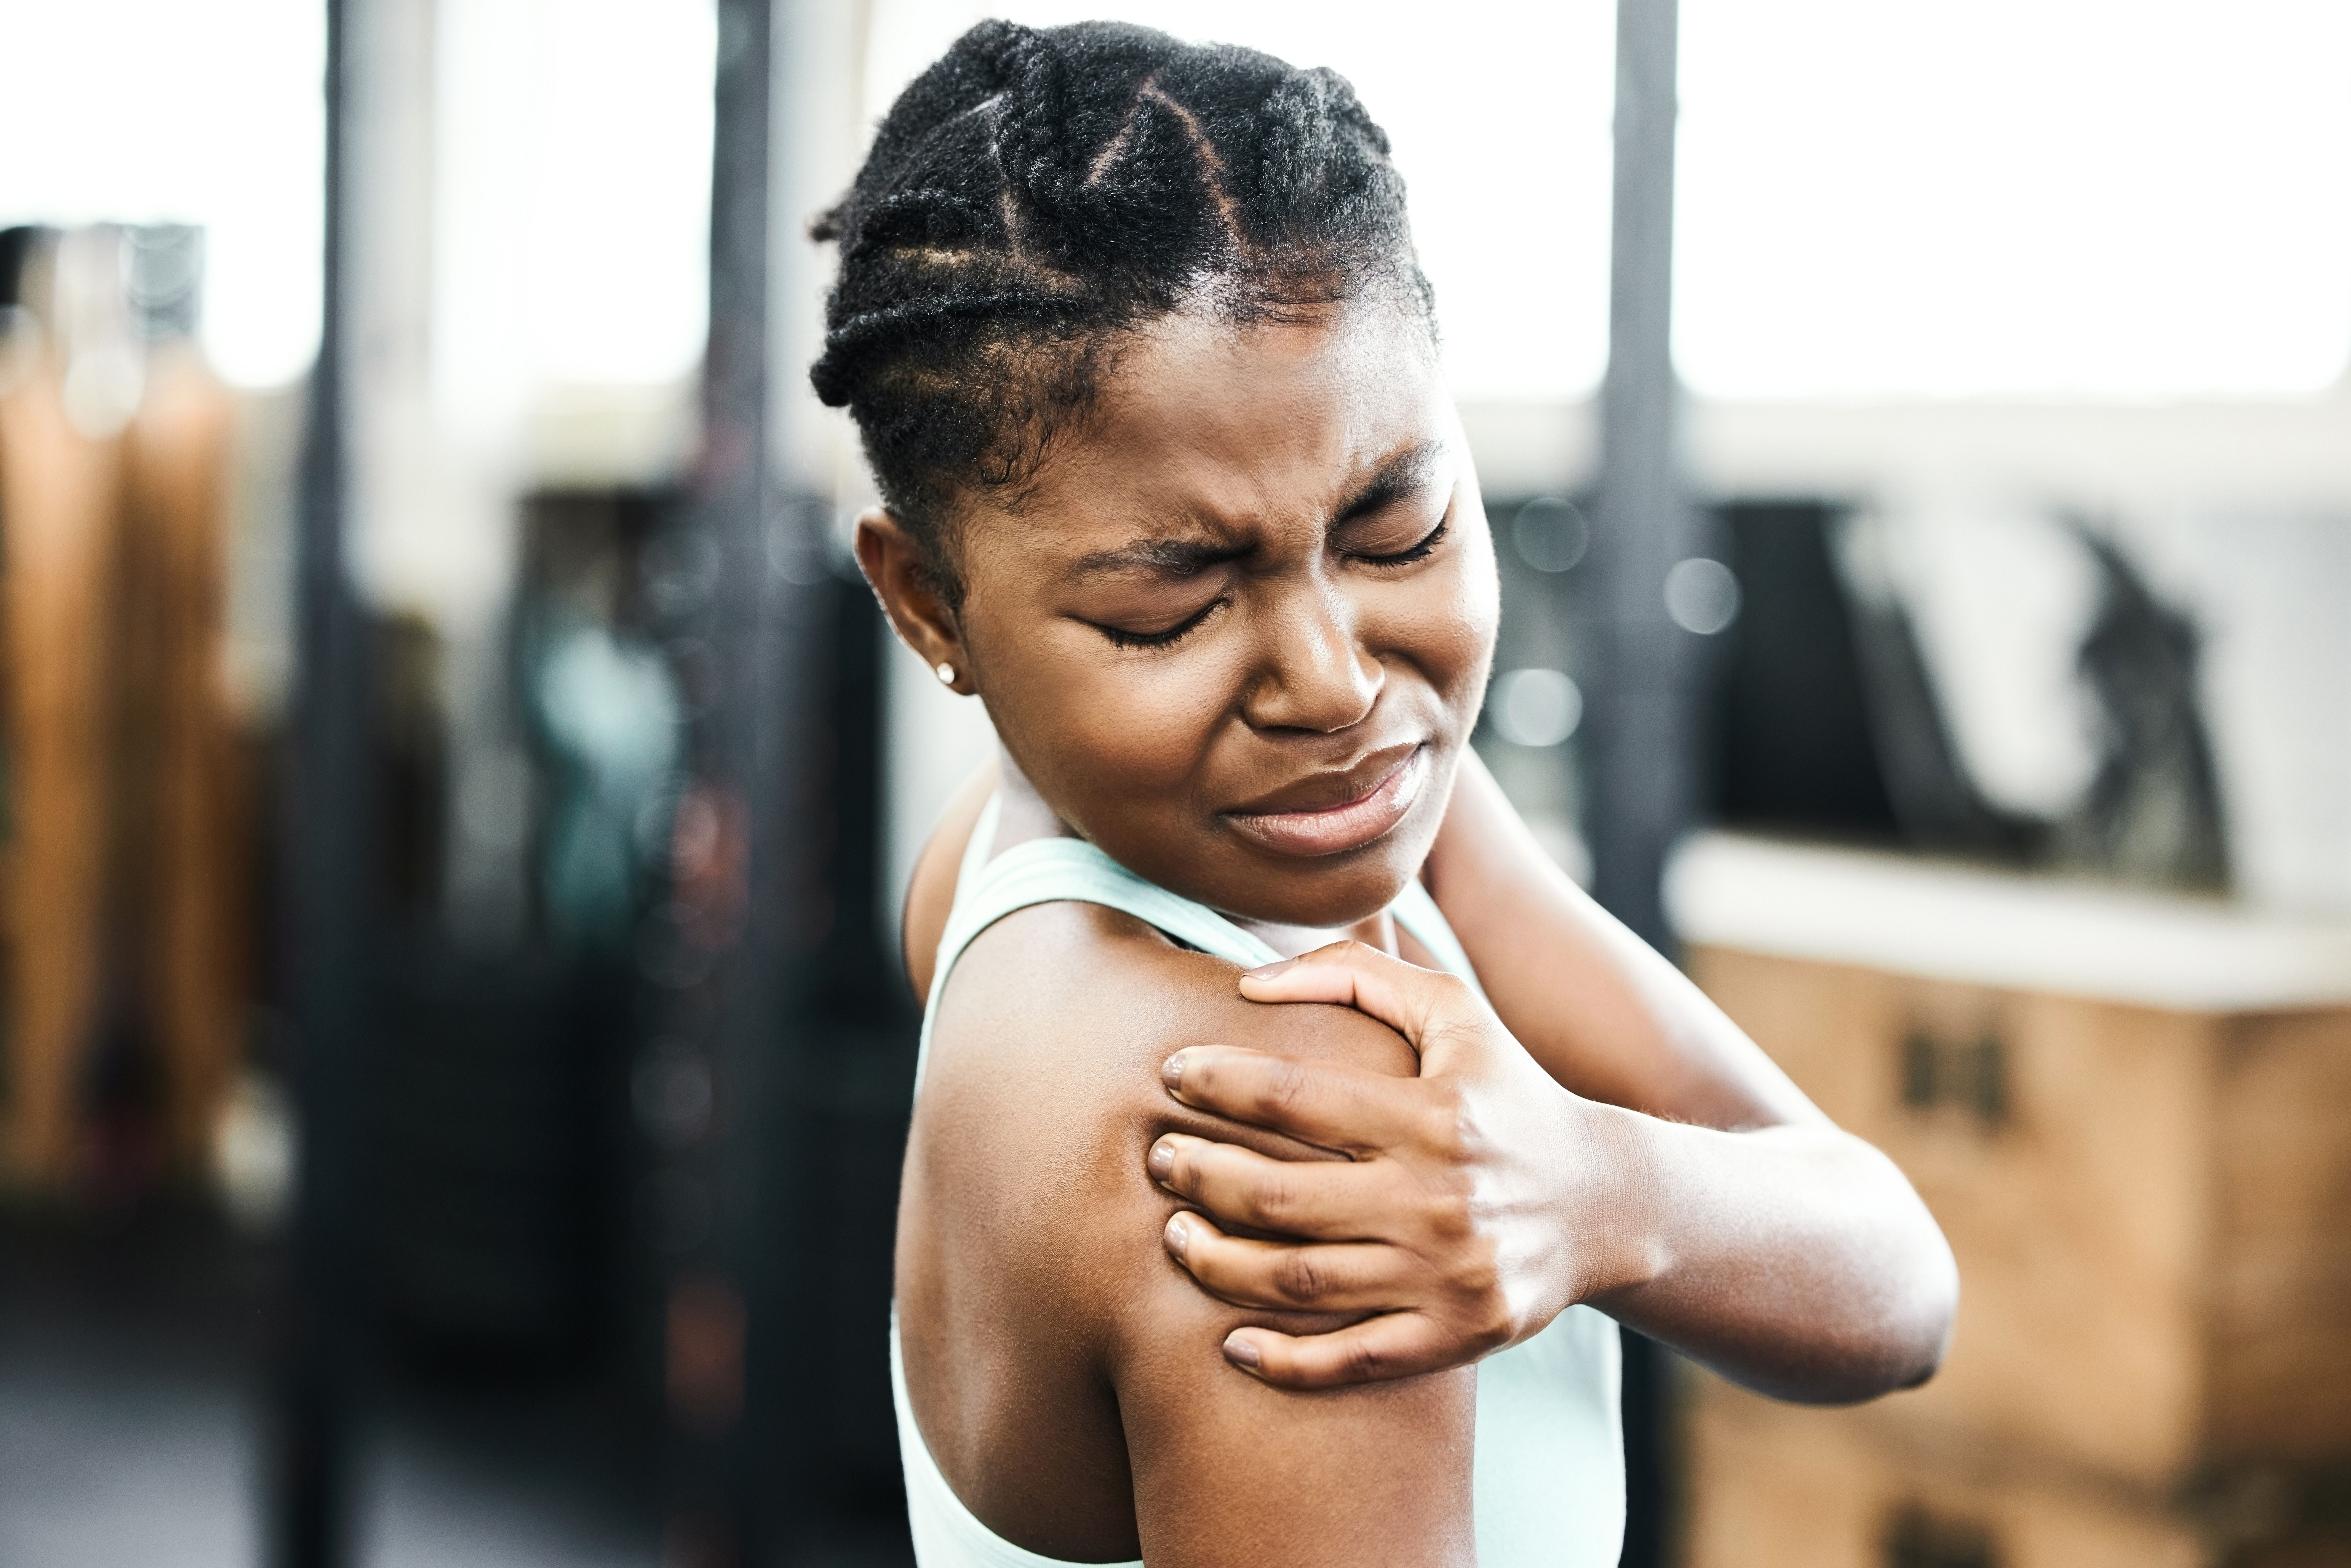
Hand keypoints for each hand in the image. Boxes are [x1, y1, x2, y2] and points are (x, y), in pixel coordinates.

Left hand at [1149, 941, 1640, 1389]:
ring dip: (1218, 1262)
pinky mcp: (1455, 1336)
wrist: (1606, 1201)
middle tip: (1157, 1159)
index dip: (1218, 1083)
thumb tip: (1250, 984)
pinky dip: (1284, 1361)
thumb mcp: (1453, 1011)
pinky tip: (1229, 1343)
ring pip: (1299, 1281)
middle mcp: (1437, 1198)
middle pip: (1279, 1195)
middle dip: (1199, 1175)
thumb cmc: (1507, 1092)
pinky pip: (1351, 1359)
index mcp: (1431, 1115)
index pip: (1294, 1098)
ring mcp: (1445, 1275)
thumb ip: (1356, 973)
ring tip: (1173, 1234)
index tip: (1170, 1074)